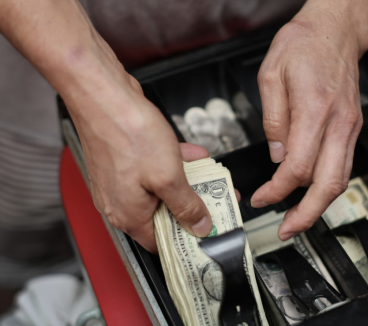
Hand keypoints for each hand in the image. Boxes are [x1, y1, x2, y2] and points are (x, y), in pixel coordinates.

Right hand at [62, 46, 213, 252]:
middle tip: (214, 203)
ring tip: (210, 178)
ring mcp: (122, 180)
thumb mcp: (167, 176)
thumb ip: (185, 205)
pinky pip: (155, 170)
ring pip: (162, 189)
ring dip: (187, 182)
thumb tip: (199, 226)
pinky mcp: (126, 161)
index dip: (186, 239)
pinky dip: (174, 164)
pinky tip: (193, 155)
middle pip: (164, 215)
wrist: (104, 95)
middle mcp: (121, 201)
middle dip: (192, 207)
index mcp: (128, 214)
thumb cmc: (127, 133)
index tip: (207, 233)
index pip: (161, 242)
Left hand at [250, 0, 367, 239]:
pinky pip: (343, 165)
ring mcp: (350, 127)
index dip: (277, 190)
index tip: (261, 197)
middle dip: (307, 214)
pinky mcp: (352, 127)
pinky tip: (311, 193)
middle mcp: (338, 123)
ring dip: (320, 206)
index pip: (297, 167)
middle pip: (328, 184)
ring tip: (298, 220)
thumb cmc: (304, 44)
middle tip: (287, 230)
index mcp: (315, 110)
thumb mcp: (271, 74)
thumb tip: (276, 155)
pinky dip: (327, 186)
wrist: (336, 30)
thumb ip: (273, 119)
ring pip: (341, 179)